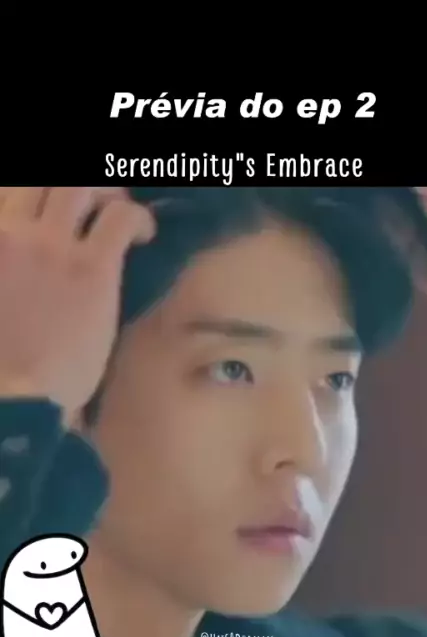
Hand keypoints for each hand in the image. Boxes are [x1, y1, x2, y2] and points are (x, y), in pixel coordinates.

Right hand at [0, 187, 154, 423]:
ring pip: (79, 185)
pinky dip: (137, 219)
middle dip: (75, 186)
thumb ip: (8, 277)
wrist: (11, 398)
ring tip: (118, 214)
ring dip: (105, 193)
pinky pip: (121, 218)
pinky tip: (144, 234)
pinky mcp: (92, 267)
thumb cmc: (1, 370)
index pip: (9, 194)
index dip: (34, 197)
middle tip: (92, 203)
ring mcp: (52, 246)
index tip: (50, 211)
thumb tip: (23, 281)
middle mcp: (13, 233)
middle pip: (43, 180)